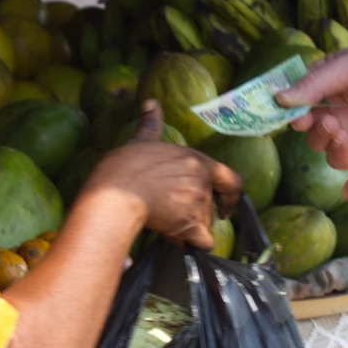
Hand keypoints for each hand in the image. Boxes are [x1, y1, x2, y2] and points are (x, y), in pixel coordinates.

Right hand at [80, 102, 238, 248]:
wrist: (116, 192)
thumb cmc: (124, 166)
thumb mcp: (141, 140)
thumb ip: (150, 123)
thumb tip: (149, 102)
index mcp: (196, 159)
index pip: (230, 178)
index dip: (230, 195)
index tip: (224, 207)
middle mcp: (202, 180)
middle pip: (209, 206)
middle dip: (195, 216)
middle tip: (173, 218)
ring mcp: (198, 202)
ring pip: (202, 224)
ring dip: (187, 229)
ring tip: (163, 224)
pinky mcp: (191, 223)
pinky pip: (202, 241)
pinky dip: (191, 244)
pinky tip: (174, 240)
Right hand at [282, 45, 347, 169]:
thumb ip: (317, 81)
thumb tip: (280, 98)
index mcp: (332, 84)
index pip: (299, 98)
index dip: (289, 106)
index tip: (288, 110)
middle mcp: (338, 109)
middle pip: (306, 126)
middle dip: (305, 124)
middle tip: (312, 119)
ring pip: (320, 145)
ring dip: (320, 138)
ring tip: (335, 126)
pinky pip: (340, 160)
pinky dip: (337, 153)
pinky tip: (347, 139)